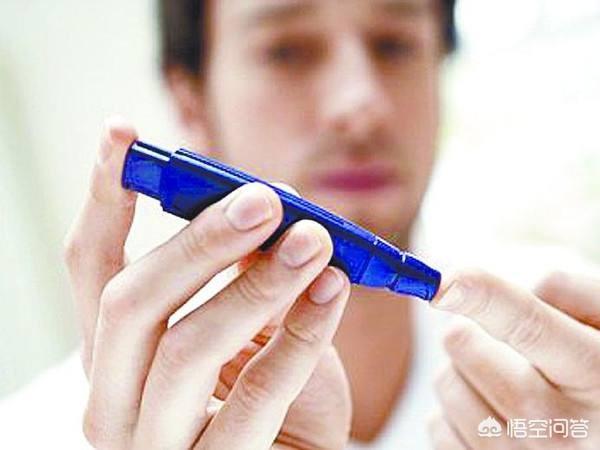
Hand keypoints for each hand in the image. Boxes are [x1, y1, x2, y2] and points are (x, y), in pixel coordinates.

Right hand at [63, 118, 351, 448]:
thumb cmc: (271, 393)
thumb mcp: (252, 323)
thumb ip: (245, 271)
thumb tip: (266, 204)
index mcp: (115, 352)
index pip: (91, 267)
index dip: (105, 198)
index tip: (123, 135)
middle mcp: (114, 397)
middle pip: (129, 302)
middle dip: (197, 242)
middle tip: (262, 201)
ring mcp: (154, 443)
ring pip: (185, 348)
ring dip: (256, 283)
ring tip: (312, 238)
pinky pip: (257, 396)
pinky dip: (300, 334)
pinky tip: (332, 289)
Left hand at [428, 269, 599, 449]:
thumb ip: (573, 295)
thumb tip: (514, 289)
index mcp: (595, 376)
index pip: (528, 327)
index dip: (482, 296)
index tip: (443, 283)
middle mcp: (561, 428)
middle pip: (468, 349)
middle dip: (468, 329)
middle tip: (494, 339)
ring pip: (447, 384)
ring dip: (460, 369)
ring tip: (501, 376)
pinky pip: (437, 424)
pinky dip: (452, 408)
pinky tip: (491, 410)